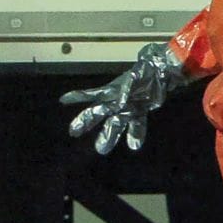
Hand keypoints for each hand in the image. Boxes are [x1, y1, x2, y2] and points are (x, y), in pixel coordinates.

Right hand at [61, 42, 185, 154]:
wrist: (159, 73)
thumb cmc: (144, 73)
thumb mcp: (135, 79)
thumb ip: (127, 90)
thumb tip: (121, 102)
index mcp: (112, 92)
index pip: (92, 95)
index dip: (77, 96)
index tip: (63, 100)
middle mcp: (117, 101)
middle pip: (99, 113)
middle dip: (86, 122)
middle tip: (73, 132)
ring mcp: (128, 107)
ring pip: (116, 123)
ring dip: (109, 136)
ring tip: (101, 150)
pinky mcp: (140, 111)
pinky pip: (137, 124)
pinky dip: (136, 134)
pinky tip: (134, 146)